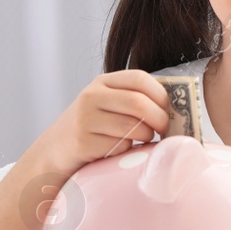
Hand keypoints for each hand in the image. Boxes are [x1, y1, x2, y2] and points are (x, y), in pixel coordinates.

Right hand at [29, 69, 170, 178]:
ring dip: (146, 137)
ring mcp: (86, 119)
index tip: (171, 110)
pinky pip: (120, 146)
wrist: (55, 150)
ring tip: (144, 140)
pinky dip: (128, 150)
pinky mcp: (84, 143)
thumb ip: (133, 100)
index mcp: (103, 82)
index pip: (139, 79)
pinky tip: (121, 150)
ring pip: (133, 127)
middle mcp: (92, 96)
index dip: (161, 94)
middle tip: (165, 130)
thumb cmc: (92, 127)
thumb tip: (175, 110)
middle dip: (160, 119)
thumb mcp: (107, 104)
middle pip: (138, 103)